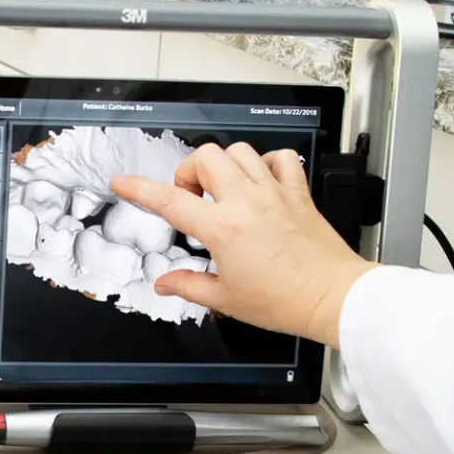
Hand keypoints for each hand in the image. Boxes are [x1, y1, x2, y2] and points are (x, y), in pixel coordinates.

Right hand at [111, 143, 375, 347]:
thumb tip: (166, 282)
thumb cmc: (284, 301)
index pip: (169, 201)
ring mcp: (274, 192)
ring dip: (224, 165)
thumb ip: (189, 286)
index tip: (122, 182)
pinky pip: (280, 158)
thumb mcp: (226, 300)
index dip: (139, 189)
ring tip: (224, 190)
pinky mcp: (298, 192)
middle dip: (189, 173)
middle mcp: (246, 201)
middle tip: (193, 198)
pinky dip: (266, 163)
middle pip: (204, 157)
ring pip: (239, 151)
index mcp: (223, 228)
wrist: (331, 296)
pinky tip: (261, 182)